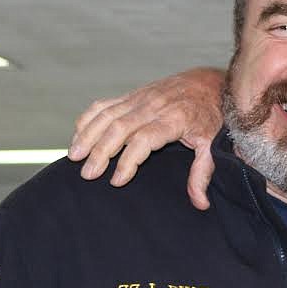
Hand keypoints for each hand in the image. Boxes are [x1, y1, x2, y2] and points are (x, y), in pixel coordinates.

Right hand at [69, 67, 224, 209]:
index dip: (128, 161)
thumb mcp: (212, 145)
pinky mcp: (133, 95)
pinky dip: (88, 119)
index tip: (117, 181)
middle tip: (88, 174)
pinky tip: (78, 135)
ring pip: (107, 115)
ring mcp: (140, 98)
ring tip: (75, 156)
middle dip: (100, 152)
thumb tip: (200, 203)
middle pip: (119, 128)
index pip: (144, 140)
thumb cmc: (211, 116)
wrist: (211, 84)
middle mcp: (153, 106)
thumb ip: (203, 173)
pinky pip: (104, 105)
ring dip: (87, 135)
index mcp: (174, 119)